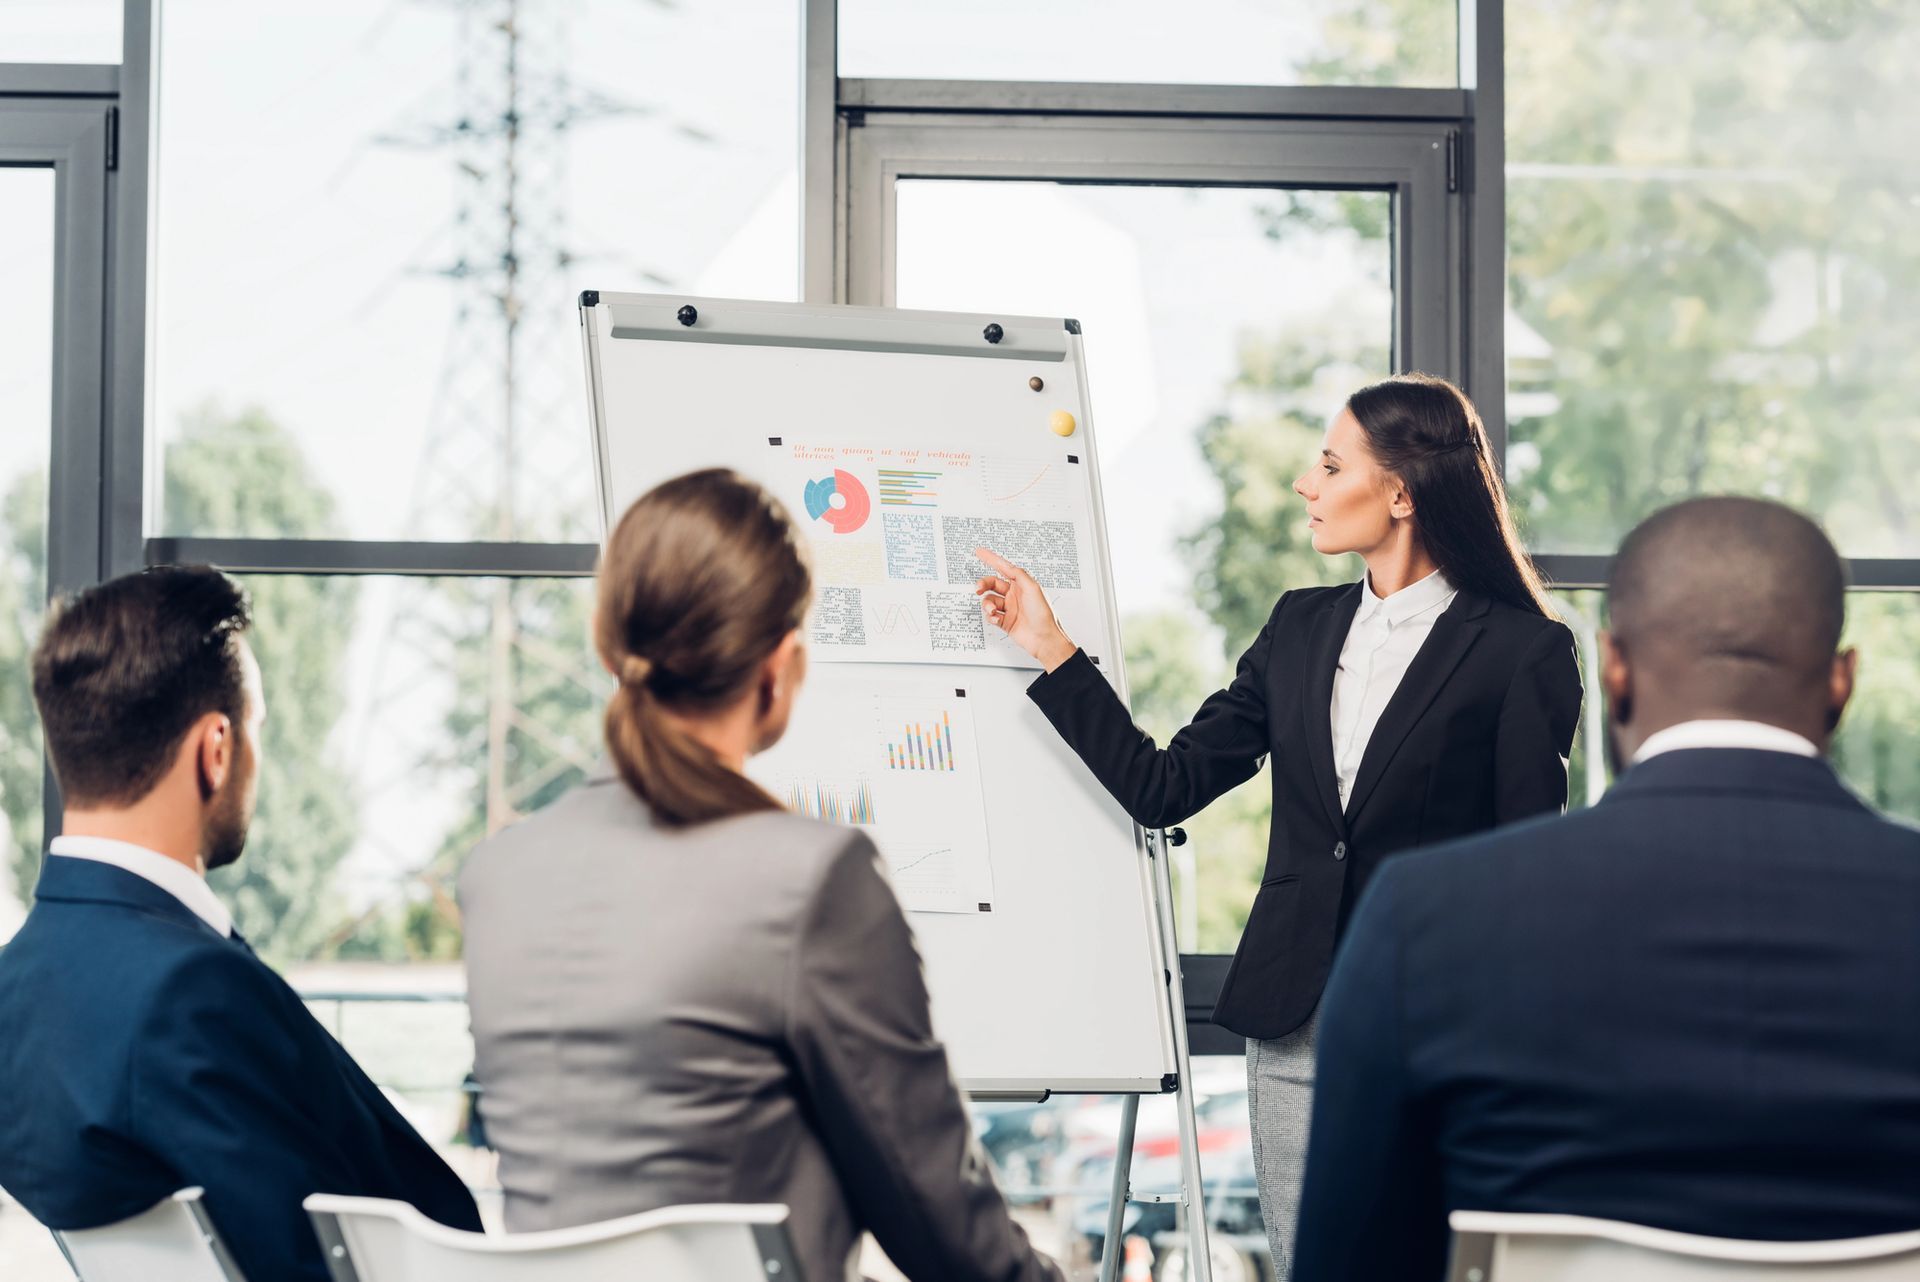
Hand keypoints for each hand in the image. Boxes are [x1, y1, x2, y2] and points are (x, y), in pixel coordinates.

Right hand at [974, 547, 1077, 671]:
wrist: (1043, 639)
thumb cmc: (1043, 614)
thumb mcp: (1033, 588)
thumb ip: (1019, 574)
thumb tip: (1008, 565)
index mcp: (1021, 585)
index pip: (1004, 568)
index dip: (991, 559)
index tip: (979, 552)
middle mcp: (1014, 595)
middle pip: (992, 584)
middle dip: (983, 584)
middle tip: (977, 588)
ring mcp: (1009, 609)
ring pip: (989, 601)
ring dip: (988, 605)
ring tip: (993, 611)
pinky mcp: (1005, 622)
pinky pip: (991, 616)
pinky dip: (991, 617)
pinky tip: (996, 619)